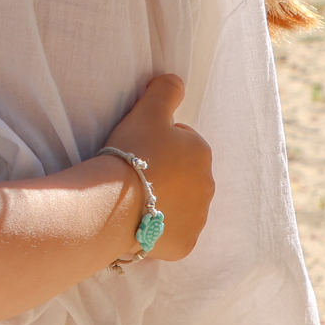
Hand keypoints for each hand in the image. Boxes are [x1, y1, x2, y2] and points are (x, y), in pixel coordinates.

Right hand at [100, 74, 212, 261]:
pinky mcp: (185, 244)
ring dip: (164, 202)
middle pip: (184, 176)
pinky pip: (173, 235)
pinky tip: (138, 222)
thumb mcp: (147, 111)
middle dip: (165, 175)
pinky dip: (160, 230)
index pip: (182, 143)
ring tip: (134, 200)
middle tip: (134, 175)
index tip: (137, 150)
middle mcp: (208, 186)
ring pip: (181, 206)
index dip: (157, 144)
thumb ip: (166, 90)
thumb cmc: (132, 153)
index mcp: (202, 152)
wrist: (116, 202)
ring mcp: (198, 218)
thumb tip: (177, 80)